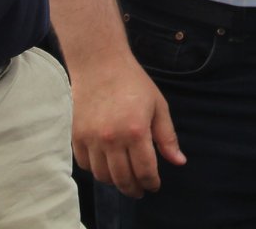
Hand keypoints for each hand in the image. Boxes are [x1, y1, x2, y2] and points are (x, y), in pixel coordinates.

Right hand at [71, 55, 184, 197]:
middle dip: (134, 189)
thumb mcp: (158, 106)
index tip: (154, 186)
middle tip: (140, 190)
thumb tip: (178, 162)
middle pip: (123, 179)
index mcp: (136, 131)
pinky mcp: (76, 136)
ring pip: (103, 176)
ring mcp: (91, 139)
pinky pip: (85, 165)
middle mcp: (112, 139)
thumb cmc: (133, 83)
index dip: (151, 183)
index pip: (145, 171)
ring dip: (115, 182)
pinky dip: (96, 170)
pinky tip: (106, 165)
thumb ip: (167, 137)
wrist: (100, 65)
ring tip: (124, 179)